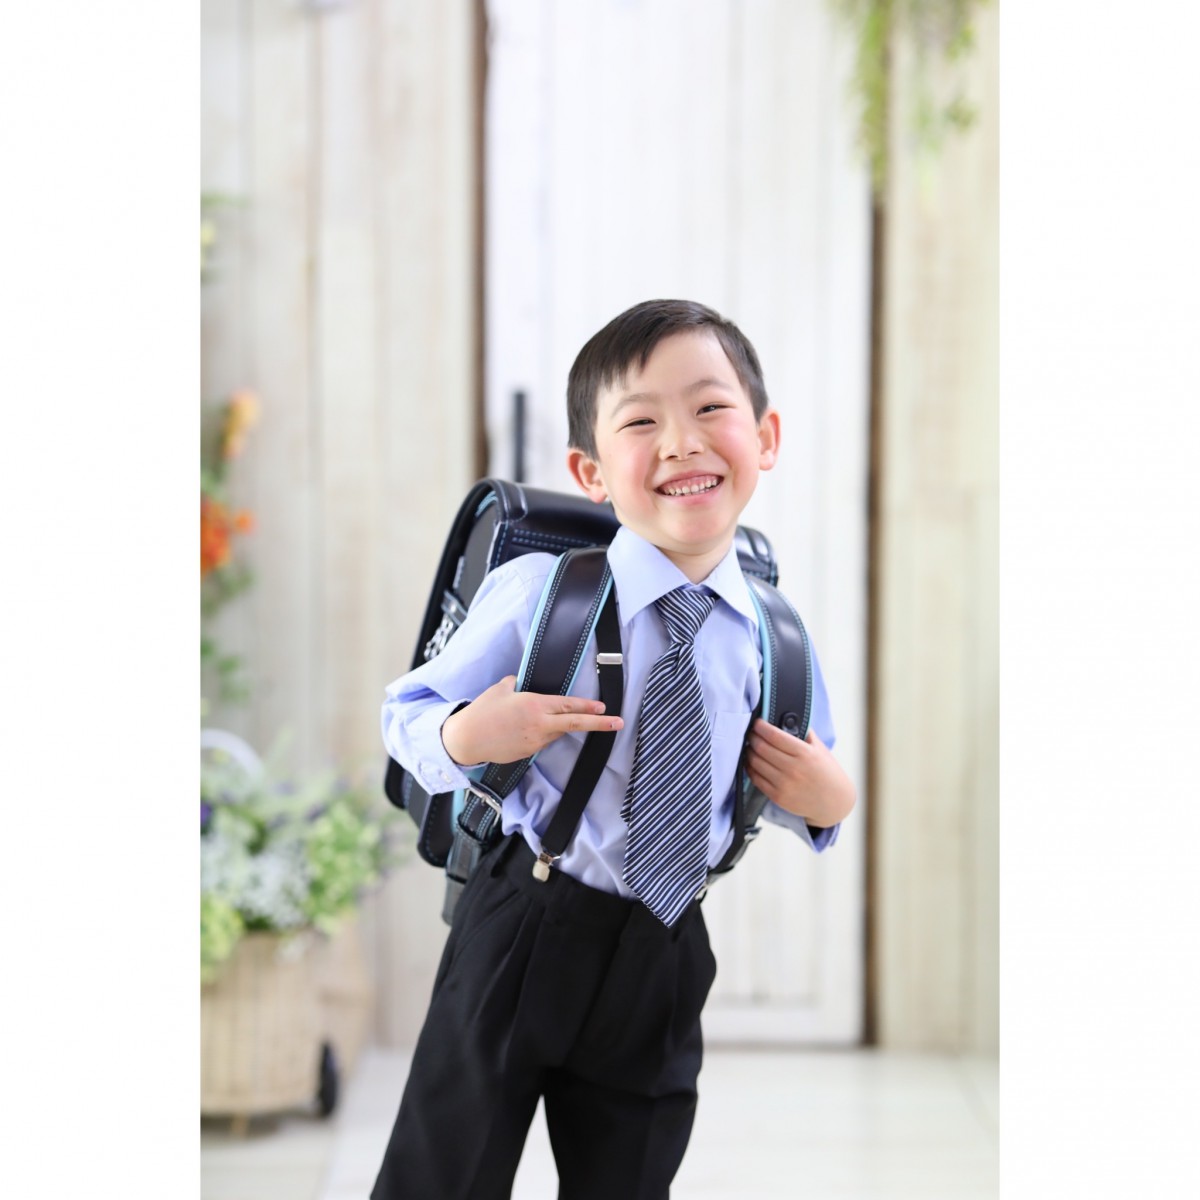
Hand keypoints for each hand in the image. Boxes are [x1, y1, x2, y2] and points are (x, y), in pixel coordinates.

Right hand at [440, 675, 623, 766]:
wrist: (467, 739)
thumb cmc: (482, 711)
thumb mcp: (501, 688)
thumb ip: (517, 683)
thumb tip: (523, 681)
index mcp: (534, 705)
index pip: (568, 705)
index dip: (588, 706)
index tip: (604, 708)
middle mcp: (539, 724)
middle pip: (575, 724)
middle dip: (599, 724)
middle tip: (618, 722)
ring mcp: (535, 741)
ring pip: (557, 732)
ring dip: (559, 725)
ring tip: (537, 718)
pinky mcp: (528, 752)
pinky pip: (543, 740)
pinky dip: (543, 733)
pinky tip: (527, 728)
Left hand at [745, 719, 855, 827]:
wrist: (834, 802)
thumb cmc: (827, 772)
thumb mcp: (820, 749)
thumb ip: (804, 732)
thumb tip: (786, 717)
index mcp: (805, 753)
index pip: (774, 735)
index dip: (761, 727)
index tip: (757, 723)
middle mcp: (793, 769)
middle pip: (762, 748)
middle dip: (752, 737)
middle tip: (751, 733)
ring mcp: (784, 784)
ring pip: (756, 762)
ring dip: (749, 752)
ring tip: (750, 746)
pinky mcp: (778, 797)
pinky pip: (756, 779)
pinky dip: (750, 768)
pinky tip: (751, 762)